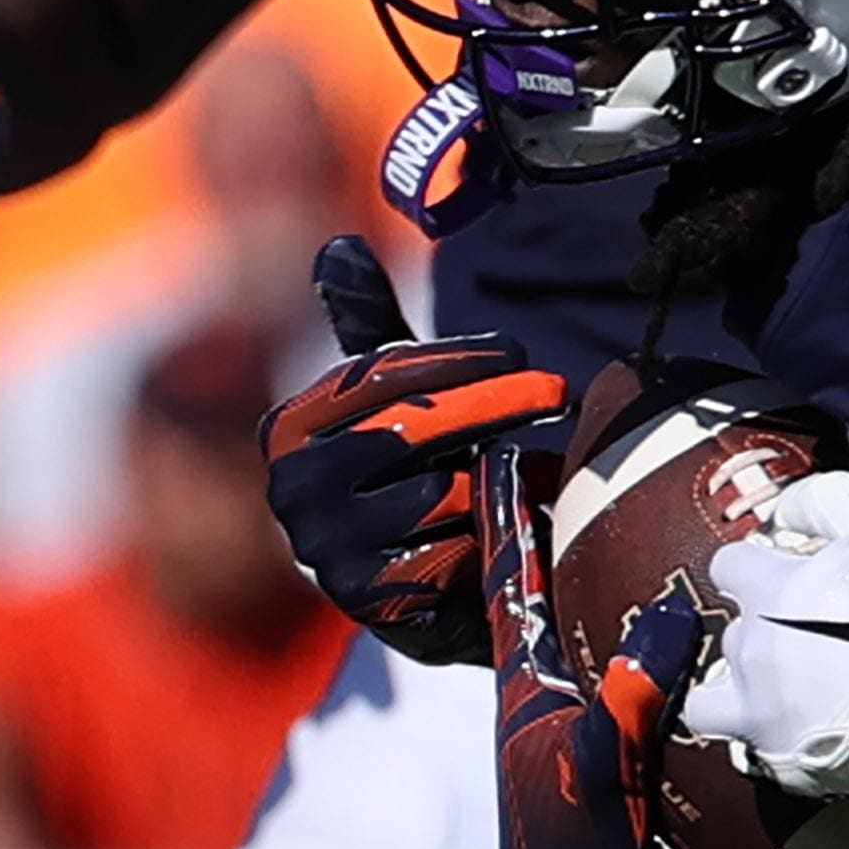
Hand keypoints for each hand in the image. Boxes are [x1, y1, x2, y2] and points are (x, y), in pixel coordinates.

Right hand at [262, 237, 569, 663]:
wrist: (436, 586)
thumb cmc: (419, 469)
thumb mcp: (393, 392)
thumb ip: (368, 324)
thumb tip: (335, 244)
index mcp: (290, 429)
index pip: (376, 373)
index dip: (454, 357)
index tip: (517, 350)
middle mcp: (292, 491)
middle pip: (411, 426)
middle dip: (496, 403)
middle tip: (558, 390)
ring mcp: (326, 552)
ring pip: (442, 492)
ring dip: (501, 475)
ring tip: (532, 466)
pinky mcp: (372, 604)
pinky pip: (456, 551)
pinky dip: (494, 533)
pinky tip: (511, 525)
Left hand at [482, 441, 703, 848]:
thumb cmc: (575, 836)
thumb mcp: (603, 759)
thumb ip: (635, 689)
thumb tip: (670, 611)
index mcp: (520, 680)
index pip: (504, 578)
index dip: (505, 516)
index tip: (508, 453)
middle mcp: (533, 684)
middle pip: (530, 585)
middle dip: (539, 524)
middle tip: (558, 462)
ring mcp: (558, 706)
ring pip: (560, 616)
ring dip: (572, 565)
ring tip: (596, 511)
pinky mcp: (590, 728)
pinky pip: (594, 648)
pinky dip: (608, 611)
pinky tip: (645, 601)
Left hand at [687, 472, 848, 797]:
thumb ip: (825, 502)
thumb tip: (783, 512)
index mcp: (774, 596)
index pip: (727, 567)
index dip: (760, 567)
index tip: (789, 576)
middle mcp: (757, 659)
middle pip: (732, 635)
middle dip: (766, 629)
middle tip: (816, 631)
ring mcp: (768, 720)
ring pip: (714, 703)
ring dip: (746, 690)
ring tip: (795, 686)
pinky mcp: (791, 769)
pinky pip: (757, 752)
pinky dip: (778, 736)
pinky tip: (820, 722)